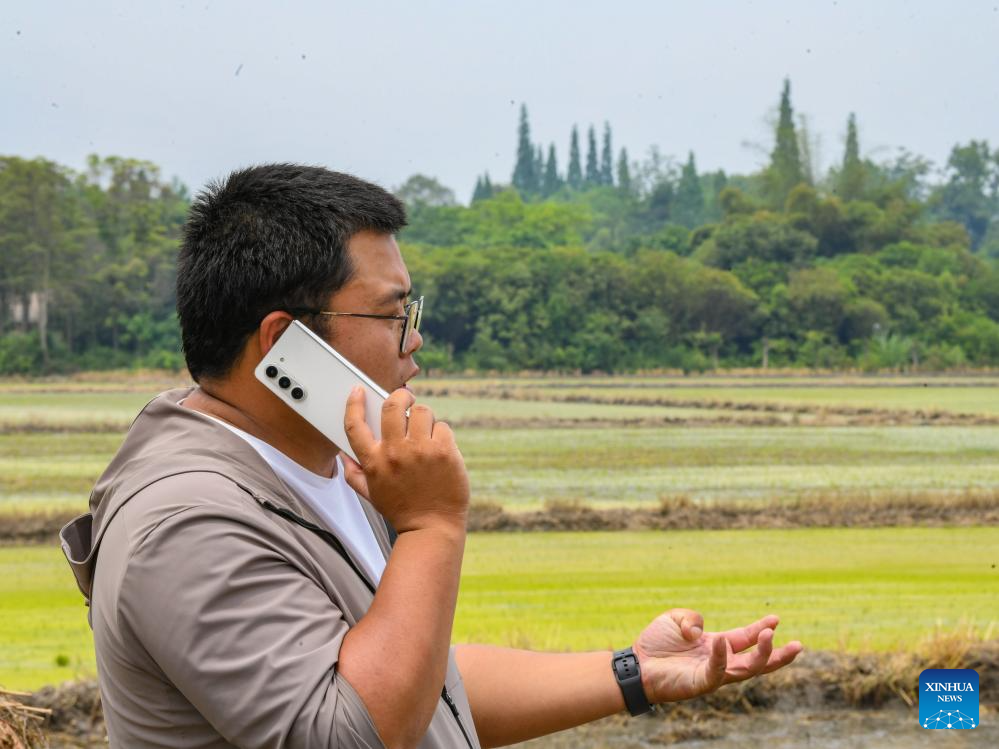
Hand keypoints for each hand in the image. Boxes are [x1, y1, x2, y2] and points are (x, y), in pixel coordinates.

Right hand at [340, 386, 469, 534]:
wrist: (431, 529)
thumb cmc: (402, 510)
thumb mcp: (371, 494)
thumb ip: (354, 474)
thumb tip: (343, 457)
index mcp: (373, 461)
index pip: (355, 424)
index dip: (354, 403)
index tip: (358, 390)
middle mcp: (395, 453)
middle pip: (392, 405)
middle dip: (400, 396)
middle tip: (406, 398)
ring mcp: (421, 451)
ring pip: (422, 411)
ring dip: (423, 417)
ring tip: (425, 430)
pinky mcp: (444, 452)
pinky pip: (442, 427)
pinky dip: (441, 434)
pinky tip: (440, 448)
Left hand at [632, 609, 802, 703]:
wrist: (635, 664)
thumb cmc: (654, 644)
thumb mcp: (676, 618)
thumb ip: (693, 617)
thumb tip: (703, 631)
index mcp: (716, 646)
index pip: (745, 639)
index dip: (761, 629)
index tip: (777, 618)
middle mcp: (719, 662)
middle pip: (756, 661)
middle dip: (777, 655)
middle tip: (798, 645)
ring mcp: (712, 674)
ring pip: (745, 670)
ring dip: (761, 655)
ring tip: (772, 637)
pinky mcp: (700, 684)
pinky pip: (716, 672)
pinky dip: (722, 657)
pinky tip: (722, 641)